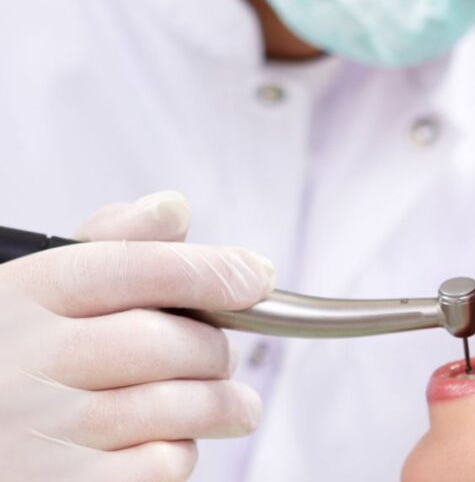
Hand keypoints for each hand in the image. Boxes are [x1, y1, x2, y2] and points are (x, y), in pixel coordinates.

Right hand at [0, 192, 275, 480]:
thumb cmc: (15, 359)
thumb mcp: (36, 291)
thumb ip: (109, 246)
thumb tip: (175, 210)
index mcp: (24, 296)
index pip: (136, 268)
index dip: (210, 270)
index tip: (258, 277)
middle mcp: (29, 361)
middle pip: (164, 341)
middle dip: (215, 348)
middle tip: (225, 356)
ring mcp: (42, 430)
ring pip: (174, 406)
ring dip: (222, 404)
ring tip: (236, 406)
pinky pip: (158, 465)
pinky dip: (181, 454)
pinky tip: (172, 444)